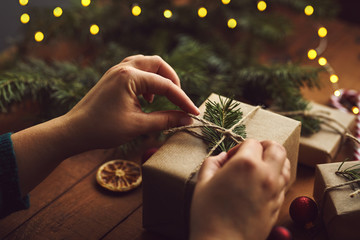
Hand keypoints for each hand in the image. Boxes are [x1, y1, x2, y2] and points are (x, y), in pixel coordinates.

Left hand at [64, 55, 198, 149]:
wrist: (74, 131)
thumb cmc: (103, 129)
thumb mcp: (138, 126)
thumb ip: (166, 120)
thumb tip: (187, 120)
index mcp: (130, 77)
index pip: (165, 85)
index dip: (182, 100)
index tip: (194, 113)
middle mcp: (124, 67)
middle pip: (158, 64)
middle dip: (173, 80)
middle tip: (179, 99)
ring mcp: (117, 70)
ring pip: (147, 63)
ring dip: (160, 77)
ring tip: (164, 97)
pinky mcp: (113, 77)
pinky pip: (136, 69)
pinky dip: (147, 80)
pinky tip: (147, 98)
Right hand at [189, 139, 289, 239]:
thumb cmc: (208, 214)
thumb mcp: (202, 182)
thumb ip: (213, 163)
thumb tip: (222, 157)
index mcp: (246, 164)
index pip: (252, 142)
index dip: (239, 147)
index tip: (230, 158)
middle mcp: (265, 174)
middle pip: (277, 148)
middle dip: (265, 146)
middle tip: (252, 154)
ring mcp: (275, 190)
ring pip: (286, 165)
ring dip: (274, 162)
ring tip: (259, 169)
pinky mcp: (278, 205)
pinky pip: (284, 184)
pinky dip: (276, 179)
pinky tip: (261, 186)